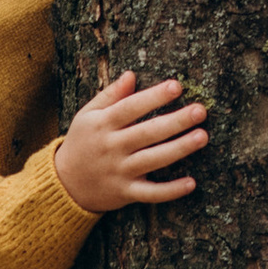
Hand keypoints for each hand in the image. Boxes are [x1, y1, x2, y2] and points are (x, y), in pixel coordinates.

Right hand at [54, 70, 208, 212]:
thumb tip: (131, 75)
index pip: (131, 107)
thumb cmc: (82, 142)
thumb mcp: (88, 115)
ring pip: (153, 160)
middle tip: (200, 111)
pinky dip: (171, 191)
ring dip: (179, 149)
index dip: (154, 97)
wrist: (64, 184)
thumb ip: (110, 95)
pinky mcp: (125, 193)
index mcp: (103, 124)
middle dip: (175, 121)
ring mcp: (119, 172)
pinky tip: (192, 182)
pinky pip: (151, 193)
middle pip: (147, 133)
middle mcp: (112, 148)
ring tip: (202, 136)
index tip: (177, 86)